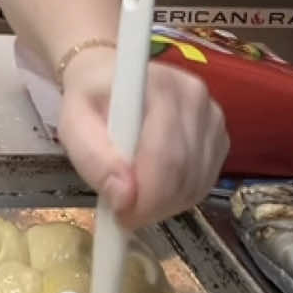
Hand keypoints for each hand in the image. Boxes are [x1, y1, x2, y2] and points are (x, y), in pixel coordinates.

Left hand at [57, 49, 228, 229]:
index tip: (122, 215)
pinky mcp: (219, 134)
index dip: (147, 196)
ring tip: (137, 200)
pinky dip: (182, 196)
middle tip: (125, 215)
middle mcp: (194, 96)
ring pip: (198, 182)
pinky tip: (157, 188)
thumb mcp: (73, 125)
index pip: (166, 155)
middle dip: (155, 206)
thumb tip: (124, 197)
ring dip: (168, 204)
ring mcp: (213, 115)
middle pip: (184, 172)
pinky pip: (206, 180)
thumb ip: (93, 159)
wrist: (112, 76)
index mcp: (159, 85)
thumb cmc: (90, 99)